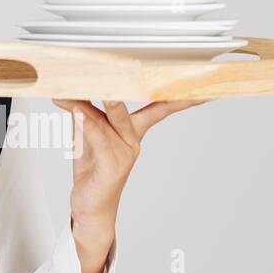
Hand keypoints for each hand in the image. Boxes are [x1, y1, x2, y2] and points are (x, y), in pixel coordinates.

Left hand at [51, 98, 209, 272]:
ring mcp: (124, 154)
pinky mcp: (111, 167)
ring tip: (87, 81)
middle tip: (140, 65)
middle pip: (143, 106)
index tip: (201, 87)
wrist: (90, 208)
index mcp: (133, 130)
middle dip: (143, 86)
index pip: (159, 107)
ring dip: (97, 98)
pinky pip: (100, 139)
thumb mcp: (87, 136)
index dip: (180, 96)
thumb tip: (72, 86)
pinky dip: (87, 123)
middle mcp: (133, 140)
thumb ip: (83, 111)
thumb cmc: (93, 170)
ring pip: (113, 118)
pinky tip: (79, 109)